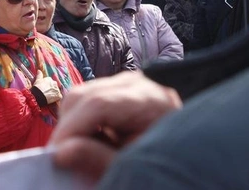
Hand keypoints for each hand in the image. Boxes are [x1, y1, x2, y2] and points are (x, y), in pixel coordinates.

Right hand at [33, 70, 61, 103]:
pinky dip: (57, 98)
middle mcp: (55, 83)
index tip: (44, 88)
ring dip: (54, 93)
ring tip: (50, 97)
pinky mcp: (59, 96)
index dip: (47, 85)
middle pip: (54, 86)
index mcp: (50, 79)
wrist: (38, 95)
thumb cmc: (37, 87)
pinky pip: (59, 97)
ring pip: (57, 91)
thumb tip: (39, 70)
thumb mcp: (37, 80)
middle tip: (47, 92)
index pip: (50, 81)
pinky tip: (53, 99)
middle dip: (51, 89)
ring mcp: (57, 90)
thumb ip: (39, 75)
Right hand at [50, 72, 181, 181]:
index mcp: (149, 101)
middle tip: (60, 159)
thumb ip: (98, 159)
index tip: (55, 156)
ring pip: (80, 96)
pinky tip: (90, 142)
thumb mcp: (134, 165)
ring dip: (72, 125)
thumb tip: (60, 152)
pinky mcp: (118, 91)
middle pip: (84, 95)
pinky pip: (87, 101)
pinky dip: (81, 122)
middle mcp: (136, 84)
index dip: (72, 129)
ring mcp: (126, 84)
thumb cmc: (169, 162)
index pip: (99, 104)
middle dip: (67, 127)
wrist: (193, 158)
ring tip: (78, 153)